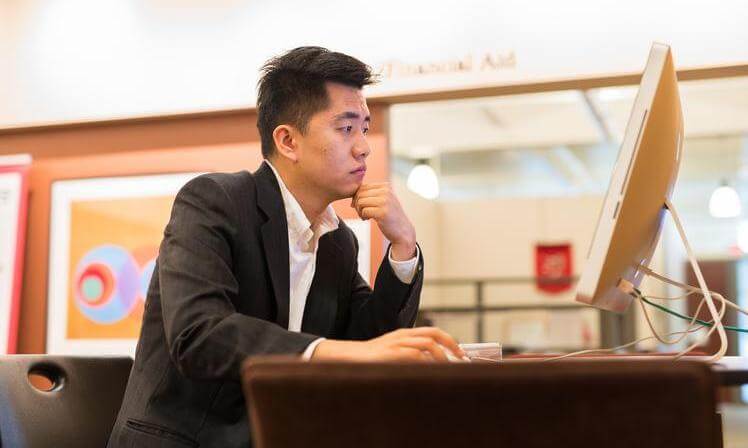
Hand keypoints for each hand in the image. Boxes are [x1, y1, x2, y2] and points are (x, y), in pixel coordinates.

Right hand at [311, 327, 464, 361]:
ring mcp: (396, 343)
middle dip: (451, 346)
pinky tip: (430, 372)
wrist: (348, 359)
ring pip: (428, 344)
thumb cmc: (371, 361)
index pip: (432, 332)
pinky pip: (415, 355)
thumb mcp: (393, 354)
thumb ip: (410, 357)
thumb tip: (432, 367)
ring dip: (441, 357)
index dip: (449, 341)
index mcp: (404, 334)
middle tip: (461, 359)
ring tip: (447, 369)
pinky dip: (426, 363)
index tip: (460, 354)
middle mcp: (402, 336)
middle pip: (434, 334)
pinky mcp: (390, 353)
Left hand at [352, 183, 415, 259]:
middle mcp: (386, 191)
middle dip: (357, 204)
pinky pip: (364, 211)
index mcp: (386, 186)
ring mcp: (385, 201)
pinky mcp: (383, 212)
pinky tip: (368, 219)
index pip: (362, 186)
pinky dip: (362, 216)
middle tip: (361, 213)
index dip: (357, 197)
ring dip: (359, 210)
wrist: (403, 231)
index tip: (361, 206)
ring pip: (360, 201)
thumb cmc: (389, 216)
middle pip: (360, 193)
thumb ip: (371, 194)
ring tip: (364, 216)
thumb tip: (352, 193)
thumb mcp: (383, 200)